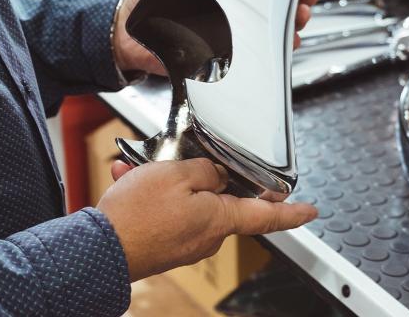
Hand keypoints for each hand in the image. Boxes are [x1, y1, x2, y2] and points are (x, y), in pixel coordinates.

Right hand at [97, 159, 316, 281]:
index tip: (310, 211)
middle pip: (219, 199)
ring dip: (167, 182)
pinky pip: (167, 213)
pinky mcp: (166, 245)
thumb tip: (215, 176)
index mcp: (219, 219)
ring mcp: (186, 243)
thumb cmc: (138, 216)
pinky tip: (131, 181)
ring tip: (141, 171)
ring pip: (187, 201)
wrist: (98, 249)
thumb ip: (205, 170)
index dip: (292, 212)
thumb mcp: (177, 175)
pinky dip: (152, 195)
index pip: (268, 216)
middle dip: (200, 175)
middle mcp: (207, 236)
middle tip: (179, 160)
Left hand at [112, 0, 319, 74]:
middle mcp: (227, 15)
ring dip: (287, 32)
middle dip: (294, 8)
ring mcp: (225, 39)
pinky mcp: (218, 61)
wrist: (124, 35)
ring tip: (298, 26)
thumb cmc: (144, 2)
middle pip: (270, 12)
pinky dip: (269, 58)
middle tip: (305, 5)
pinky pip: (248, 61)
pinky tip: (281, 51)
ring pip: (265, 37)